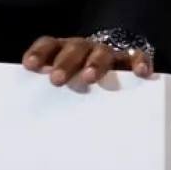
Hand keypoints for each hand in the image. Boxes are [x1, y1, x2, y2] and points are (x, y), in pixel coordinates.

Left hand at [22, 35, 153, 86]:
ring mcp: (108, 53)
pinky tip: (140, 73)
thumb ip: (51, 96)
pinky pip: (137, 57)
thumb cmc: (79, 86)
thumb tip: (33, 125)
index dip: (39, 53)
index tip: (29, 66)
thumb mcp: (65, 86)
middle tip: (56, 80)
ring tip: (89, 77)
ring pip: (102, 52)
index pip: (49, 45)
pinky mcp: (130, 61)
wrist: (114, 75)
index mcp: (64, 51)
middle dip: (65, 63)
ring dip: (95, 63)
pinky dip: (139, 62)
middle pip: (74, 48)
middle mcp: (85, 48)